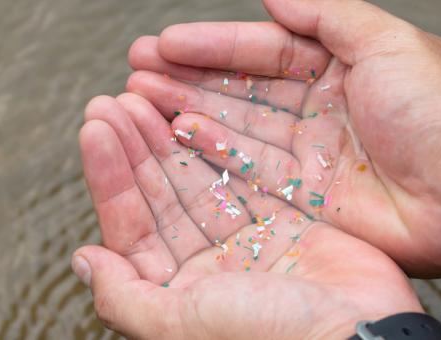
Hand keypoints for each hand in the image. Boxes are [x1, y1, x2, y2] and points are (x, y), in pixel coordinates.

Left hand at [73, 93, 421, 338]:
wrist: (358, 334)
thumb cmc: (270, 337)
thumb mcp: (179, 323)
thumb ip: (125, 296)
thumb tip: (83, 261)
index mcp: (178, 295)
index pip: (131, 228)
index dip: (110, 178)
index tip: (95, 130)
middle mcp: (210, 268)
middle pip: (161, 198)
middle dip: (135, 149)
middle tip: (113, 102)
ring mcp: (249, 243)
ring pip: (199, 180)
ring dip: (169, 139)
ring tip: (144, 98)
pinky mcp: (287, 223)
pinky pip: (245, 177)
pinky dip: (219, 146)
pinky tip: (193, 115)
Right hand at [125, 0, 440, 279]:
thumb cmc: (439, 111)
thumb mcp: (385, 41)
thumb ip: (326, 15)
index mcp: (341, 65)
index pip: (263, 49)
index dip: (213, 44)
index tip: (165, 41)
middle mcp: (319, 108)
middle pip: (241, 88)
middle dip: (189, 76)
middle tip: (137, 68)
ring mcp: (309, 154)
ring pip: (237, 126)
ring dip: (189, 110)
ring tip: (140, 97)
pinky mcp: (305, 195)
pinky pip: (250, 169)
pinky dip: (213, 151)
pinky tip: (177, 132)